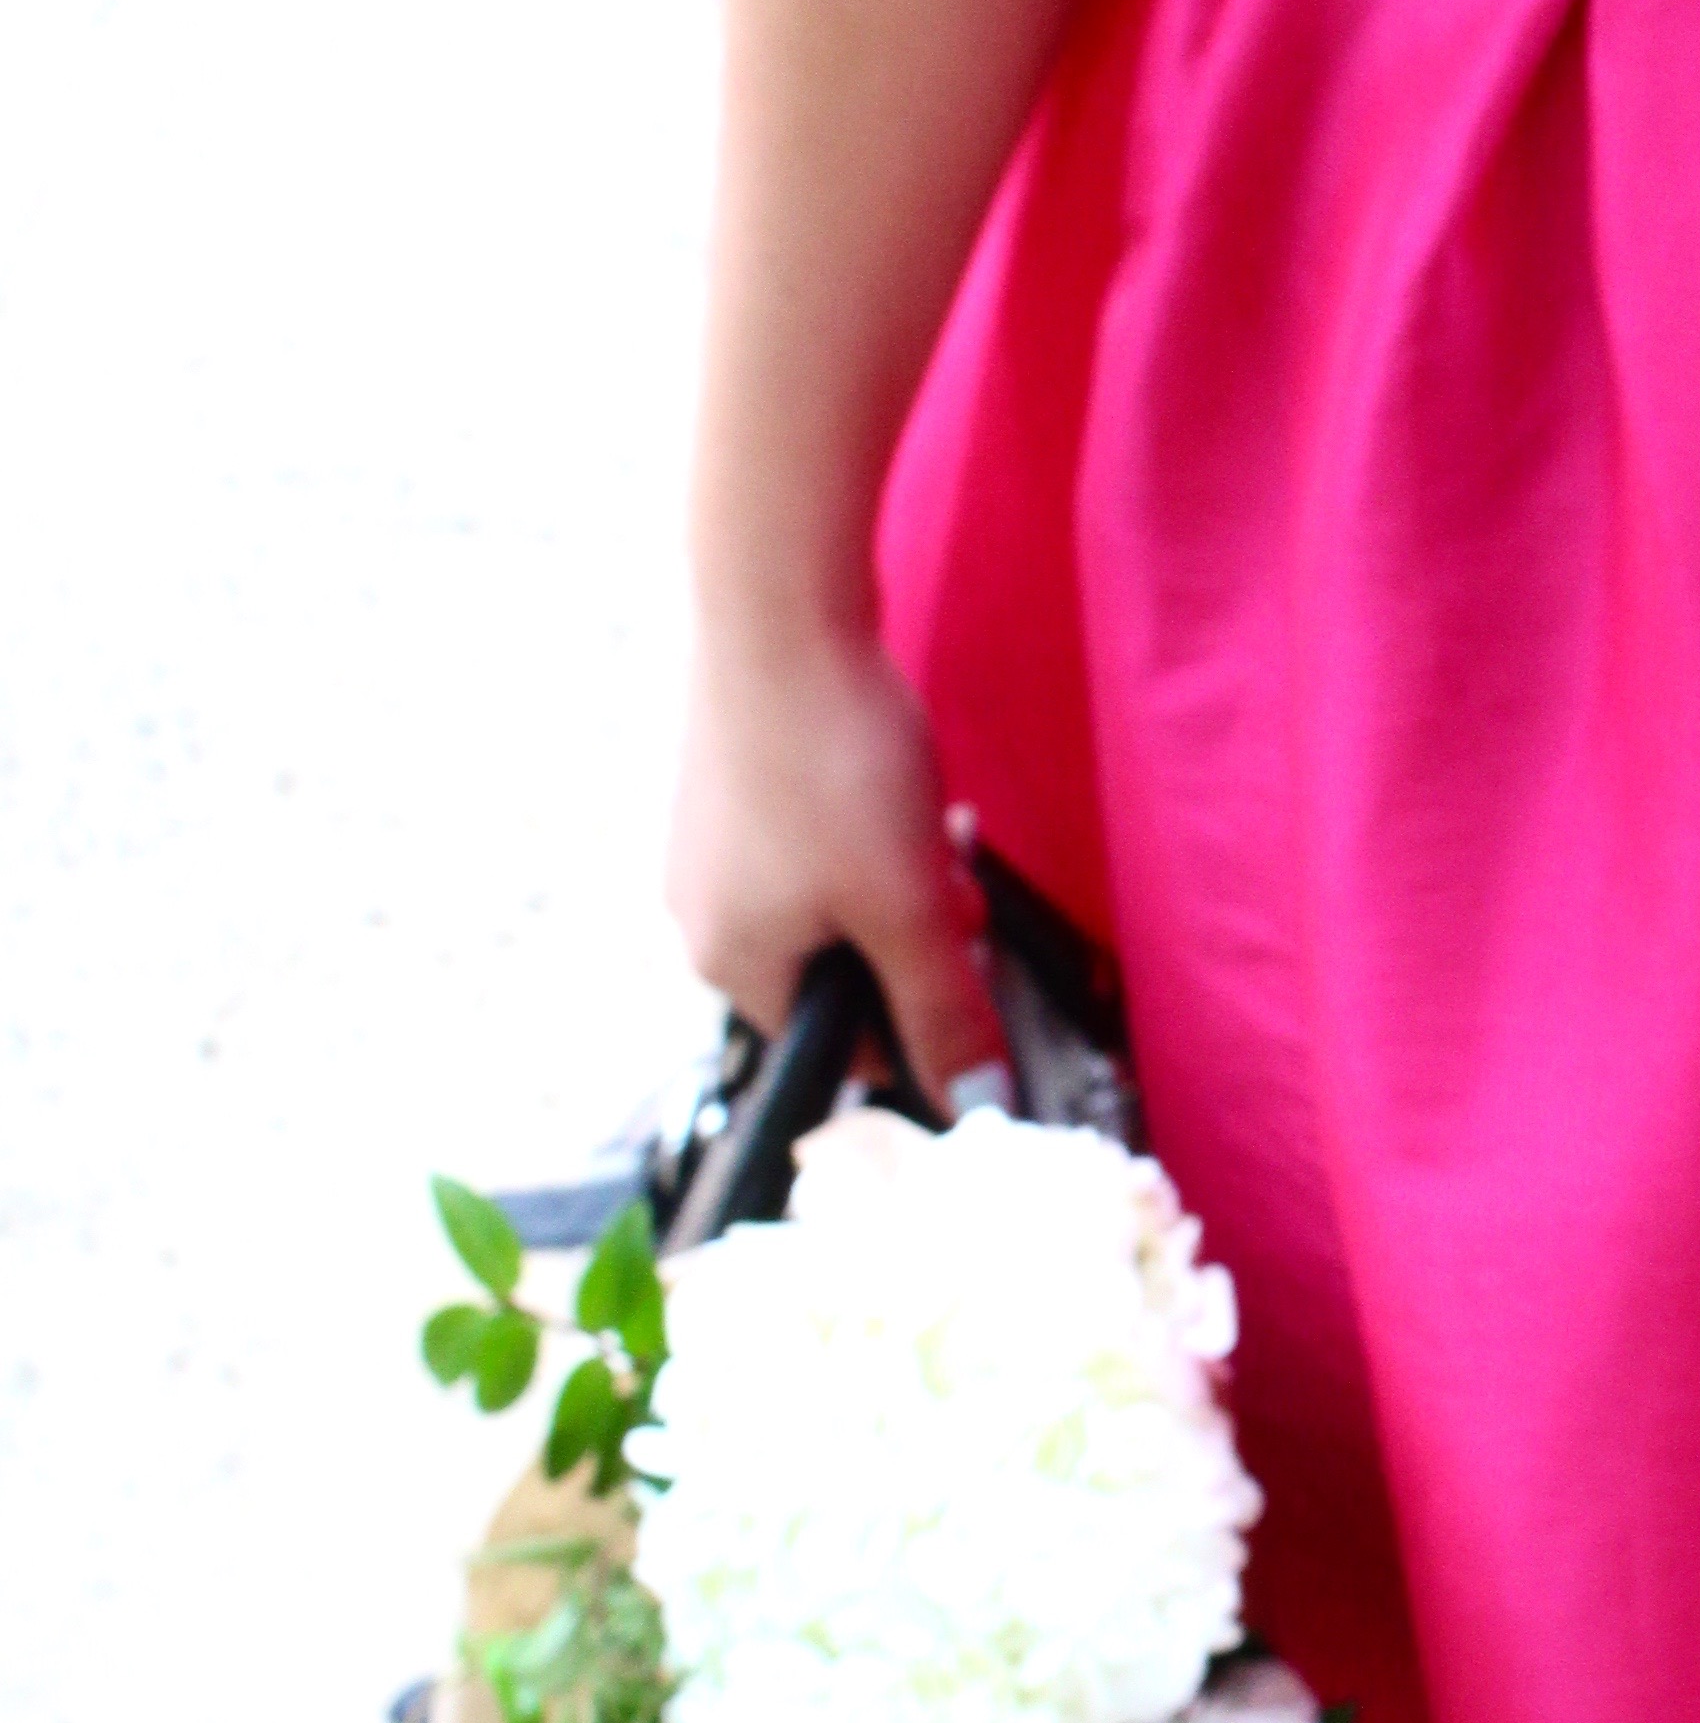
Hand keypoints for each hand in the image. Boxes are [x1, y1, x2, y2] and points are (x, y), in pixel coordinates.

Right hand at [667, 616, 999, 1108]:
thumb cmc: (837, 764)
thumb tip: (975, 1113)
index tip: (961, 950)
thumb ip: (944, 1013)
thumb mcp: (910, 906)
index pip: (846, 1043)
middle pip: (845, 969)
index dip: (923, 1010)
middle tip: (947, 873)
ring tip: (925, 814)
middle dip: (916, 932)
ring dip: (902, 874)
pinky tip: (890, 774)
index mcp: (733, 966)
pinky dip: (867, 824)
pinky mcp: (727, 787)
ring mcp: (707, 849)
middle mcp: (701, 917)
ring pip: (837, 902)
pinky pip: (813, 843)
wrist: (778, 609)